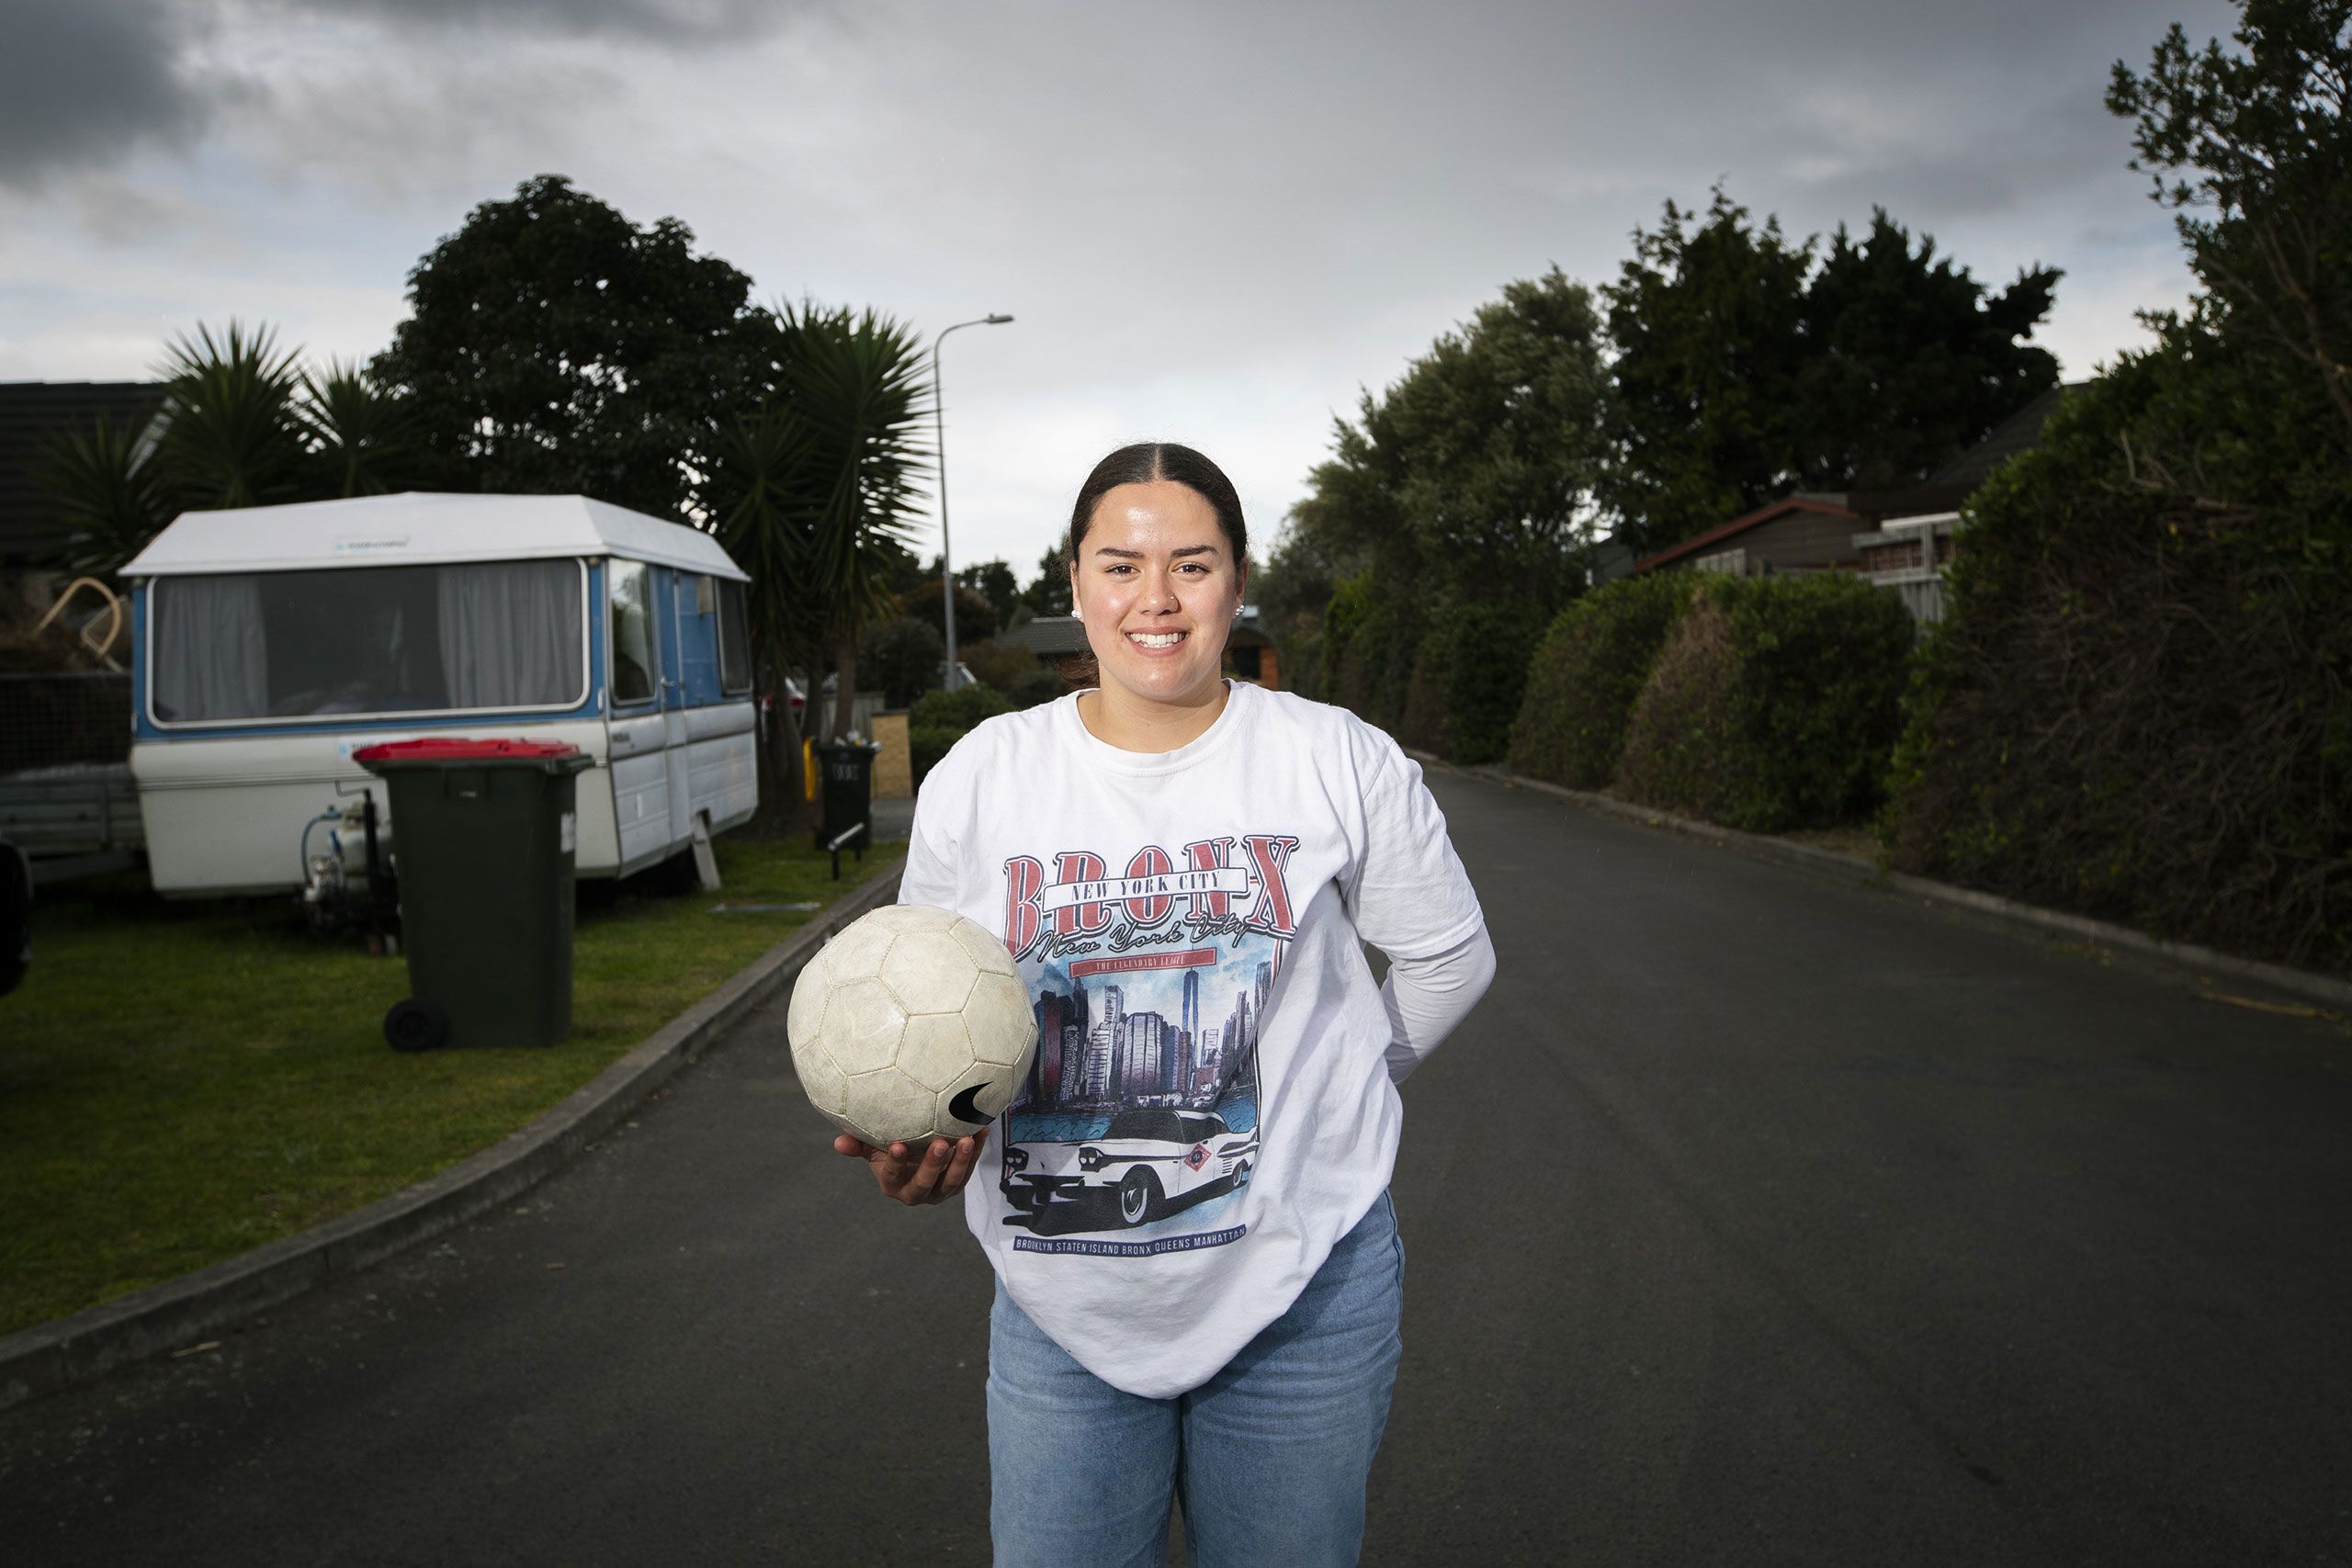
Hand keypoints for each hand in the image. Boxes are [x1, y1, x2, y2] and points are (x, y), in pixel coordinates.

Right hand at [833, 1127, 988, 1205]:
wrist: (916, 1153)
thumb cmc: (891, 1147)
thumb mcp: (873, 1147)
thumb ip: (859, 1144)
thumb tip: (839, 1142)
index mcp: (892, 1185)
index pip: (893, 1176)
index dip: (895, 1163)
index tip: (898, 1146)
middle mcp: (917, 1193)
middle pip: (926, 1184)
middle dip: (934, 1165)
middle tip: (941, 1143)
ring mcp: (940, 1190)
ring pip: (953, 1181)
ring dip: (961, 1161)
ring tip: (967, 1139)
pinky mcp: (958, 1182)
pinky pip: (970, 1168)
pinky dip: (977, 1150)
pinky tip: (981, 1129)